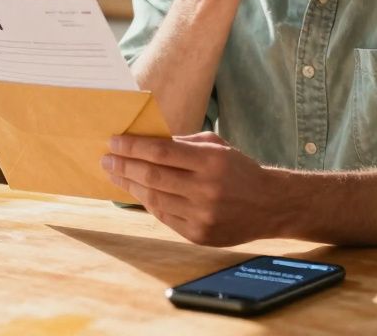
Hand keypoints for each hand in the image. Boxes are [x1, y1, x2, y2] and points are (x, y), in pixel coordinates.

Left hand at [102, 132, 285, 246]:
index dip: (133, 147)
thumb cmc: (238, 169)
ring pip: (154, 199)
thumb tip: (144, 141)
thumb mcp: (216, 146)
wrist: (270, 205)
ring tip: (116, 175)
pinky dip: (148, 203)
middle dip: (124, 166)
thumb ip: (182, 143)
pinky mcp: (199, 234)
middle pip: (152, 176)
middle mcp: (206, 188)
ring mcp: (202, 214)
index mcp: (211, 160)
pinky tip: (137, 192)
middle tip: (106, 159)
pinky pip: (164, 217)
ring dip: (129, 186)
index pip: (161, 152)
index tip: (113, 142)